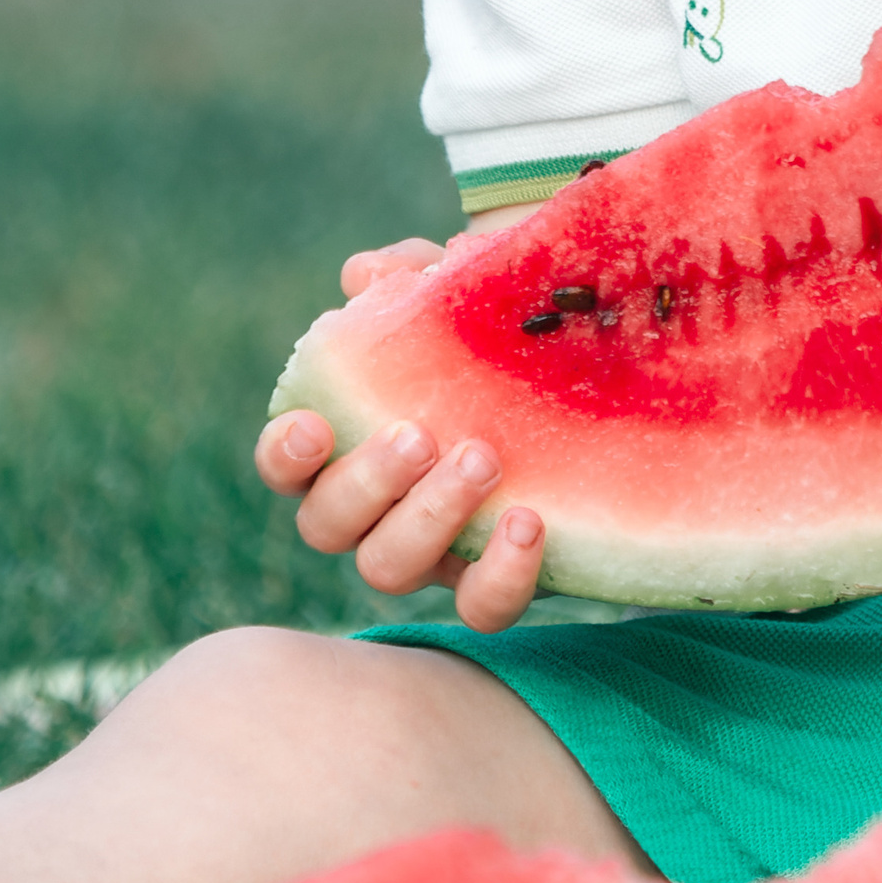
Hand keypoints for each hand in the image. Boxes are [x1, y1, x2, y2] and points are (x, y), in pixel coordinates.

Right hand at [255, 235, 545, 633]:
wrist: (596, 392)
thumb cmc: (497, 341)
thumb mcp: (463, 293)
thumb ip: (411, 275)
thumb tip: (367, 275)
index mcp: (350, 448)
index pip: (287, 466)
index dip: (284, 455)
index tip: (314, 426)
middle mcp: (375, 512)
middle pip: (329, 526)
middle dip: (367, 483)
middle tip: (420, 437)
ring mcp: (431, 552)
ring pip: (390, 568)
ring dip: (429, 518)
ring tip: (483, 460)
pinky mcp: (491, 579)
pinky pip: (479, 607)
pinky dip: (498, 576)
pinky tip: (528, 522)